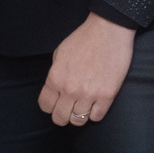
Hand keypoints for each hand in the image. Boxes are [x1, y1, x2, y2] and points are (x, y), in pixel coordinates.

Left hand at [37, 14, 134, 128]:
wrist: (108, 31)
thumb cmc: (83, 39)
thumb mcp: (60, 54)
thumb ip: (55, 74)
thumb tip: (54, 89)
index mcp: (55, 78)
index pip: (45, 106)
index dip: (50, 107)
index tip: (56, 104)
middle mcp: (69, 89)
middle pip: (60, 118)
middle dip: (62, 116)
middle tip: (69, 109)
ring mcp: (88, 94)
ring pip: (78, 121)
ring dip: (79, 116)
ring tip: (83, 106)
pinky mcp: (107, 95)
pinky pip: (96, 117)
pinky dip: (95, 113)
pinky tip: (96, 104)